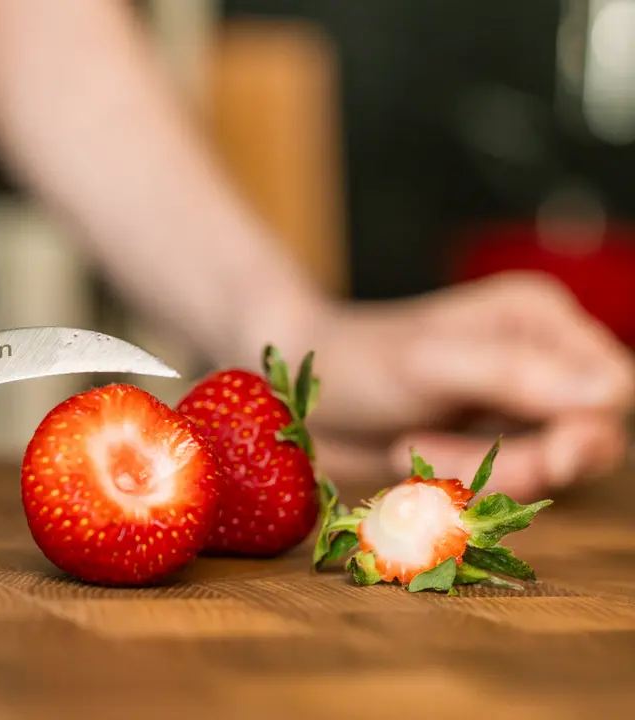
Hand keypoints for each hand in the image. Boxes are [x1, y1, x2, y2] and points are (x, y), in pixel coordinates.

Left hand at [302, 272, 634, 498]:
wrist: (291, 393)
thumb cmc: (355, 362)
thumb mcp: (430, 363)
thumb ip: (513, 375)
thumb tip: (608, 396)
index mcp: (539, 319)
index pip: (611, 387)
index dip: (586, 431)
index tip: (546, 459)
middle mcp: (540, 359)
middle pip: (586, 435)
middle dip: (525, 461)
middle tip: (441, 457)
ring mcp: (513, 405)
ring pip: (546, 468)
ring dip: (484, 473)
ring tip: (414, 448)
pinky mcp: (486, 444)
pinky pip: (506, 483)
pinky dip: (464, 483)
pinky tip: (412, 457)